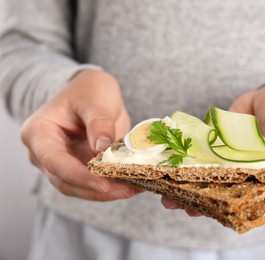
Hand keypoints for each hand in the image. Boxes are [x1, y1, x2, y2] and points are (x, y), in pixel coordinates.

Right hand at [21, 70, 141, 200]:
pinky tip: (134, 184)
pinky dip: (113, 185)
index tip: (103, 184)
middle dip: (97, 190)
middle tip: (127, 190)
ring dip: (108, 192)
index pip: (55, 162)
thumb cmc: (88, 90)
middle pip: (66, 182)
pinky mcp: (81, 168)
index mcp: (39, 134)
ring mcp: (62, 164)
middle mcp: (45, 154)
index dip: (79, 176)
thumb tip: (101, 148)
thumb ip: (99, 122)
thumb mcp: (95, 100)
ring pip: (81, 188)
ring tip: (135, 188)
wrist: (92, 91)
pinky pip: (95, 182)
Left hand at [162, 79, 264, 214]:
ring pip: (209, 181)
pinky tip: (169, 174)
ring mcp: (230, 162)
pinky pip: (200, 161)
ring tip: (169, 199)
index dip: (235, 206)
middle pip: (226, 193)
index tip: (218, 213)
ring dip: (190, 190)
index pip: (252, 197)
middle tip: (187, 209)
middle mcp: (249, 173)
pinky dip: (185, 168)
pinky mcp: (216, 150)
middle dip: (206, 203)